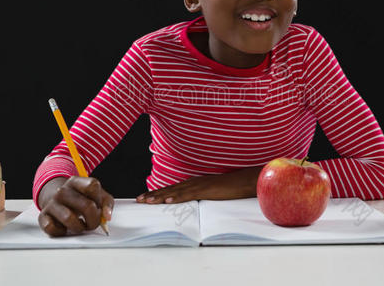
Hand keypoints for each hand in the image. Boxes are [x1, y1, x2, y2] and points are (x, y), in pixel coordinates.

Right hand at [37, 176, 113, 236]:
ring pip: (69, 218)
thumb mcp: (96, 195)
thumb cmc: (81, 199)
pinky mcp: (43, 217)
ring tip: (80, 226)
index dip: (99, 199)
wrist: (56, 200)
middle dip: (94, 219)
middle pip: (86, 206)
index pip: (92, 185)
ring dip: (79, 227)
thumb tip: (107, 217)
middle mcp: (62, 191)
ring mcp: (51, 203)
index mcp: (76, 182)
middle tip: (92, 223)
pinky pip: (52, 229)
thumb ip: (106, 203)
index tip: (97, 205)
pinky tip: (64, 228)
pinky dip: (61, 232)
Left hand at [136, 166, 263, 203]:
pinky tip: (167, 200)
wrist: (245, 180)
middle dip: (153, 195)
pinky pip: (188, 194)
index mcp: (196, 182)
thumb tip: (196, 202)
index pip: (173, 188)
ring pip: (175, 192)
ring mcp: (199, 185)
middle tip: (138, 200)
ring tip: (146, 201)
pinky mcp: (205, 189)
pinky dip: (176, 197)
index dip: (159, 193)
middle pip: (170, 189)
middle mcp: (194, 182)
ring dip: (159, 196)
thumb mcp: (214, 192)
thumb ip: (204, 195)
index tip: (146, 197)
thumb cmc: (232, 187)